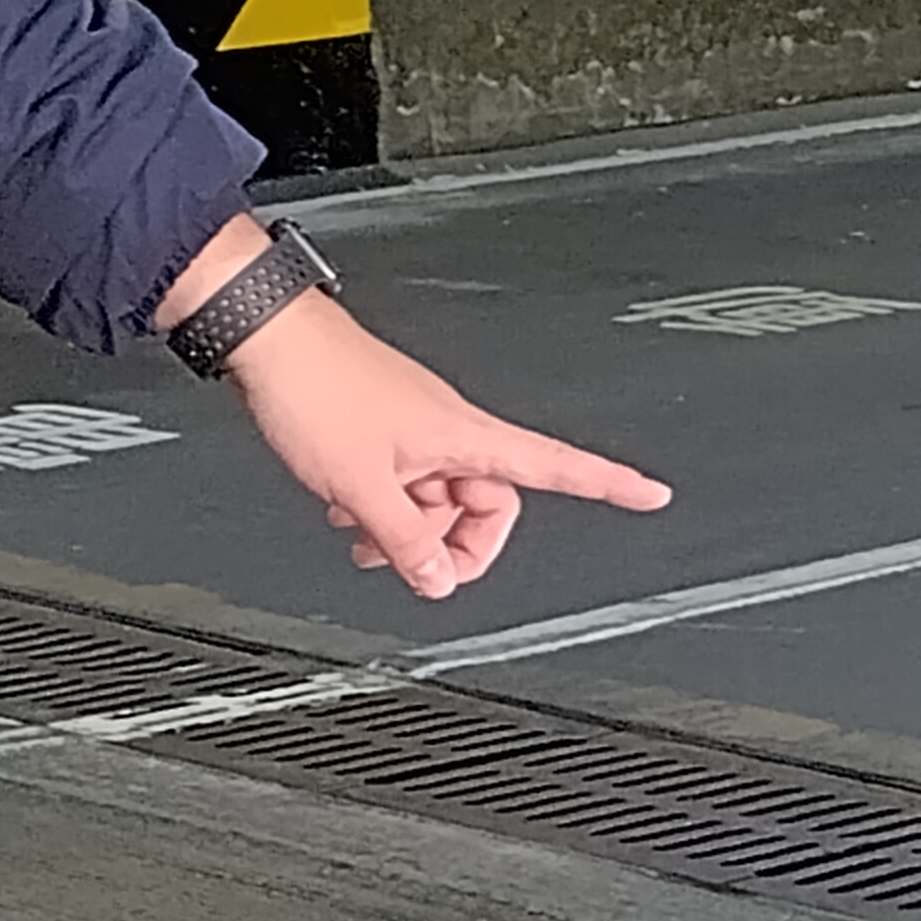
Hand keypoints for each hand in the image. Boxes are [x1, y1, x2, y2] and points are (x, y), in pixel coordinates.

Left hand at [220, 288, 670, 604]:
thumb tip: (437, 581)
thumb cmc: (317, 388)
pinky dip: (385, 504)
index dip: (610, 483)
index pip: (557, 465)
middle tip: (414, 563)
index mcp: (466, 437)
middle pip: (488, 505)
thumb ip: (405, 542)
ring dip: (410, 528)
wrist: (269, 339)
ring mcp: (418, 430)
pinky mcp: (386, 429)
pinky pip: (407, 481)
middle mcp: (450, 431)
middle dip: (455, 543)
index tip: (651, 494)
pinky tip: (347, 506)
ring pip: (440, 499)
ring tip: (363, 534)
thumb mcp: (363, 486)